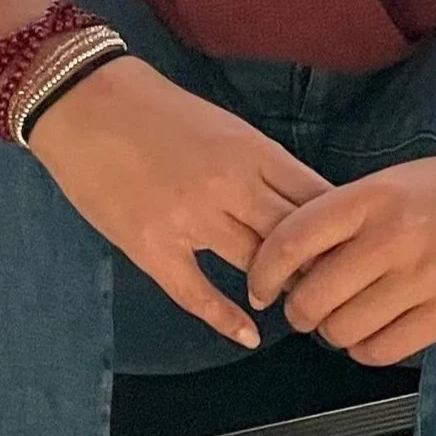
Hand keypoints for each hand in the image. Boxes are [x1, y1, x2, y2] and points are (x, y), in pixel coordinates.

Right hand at [25, 57, 330, 349]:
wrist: (84, 101)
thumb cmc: (155, 107)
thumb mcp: (223, 125)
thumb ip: (259, 164)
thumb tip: (297, 202)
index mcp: (251, 149)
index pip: (314, 196)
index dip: (339, 228)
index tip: (351, 247)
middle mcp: (229, 185)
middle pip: (293, 236)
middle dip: (317, 263)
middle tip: (333, 285)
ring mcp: (190, 218)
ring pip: (255, 263)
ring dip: (277, 286)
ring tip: (294, 302)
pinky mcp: (152, 246)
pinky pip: (198, 292)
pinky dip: (226, 318)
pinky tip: (247, 333)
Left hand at [246, 142, 435, 366]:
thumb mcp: (389, 183)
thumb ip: (342, 218)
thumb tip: (293, 267)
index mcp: (372, 197)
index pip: (293, 240)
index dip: (263, 272)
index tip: (260, 288)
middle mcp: (393, 238)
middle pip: (312, 297)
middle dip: (298, 311)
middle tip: (306, 307)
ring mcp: (423, 279)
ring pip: (343, 331)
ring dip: (332, 332)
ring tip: (344, 317)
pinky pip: (381, 350)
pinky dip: (365, 348)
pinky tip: (372, 331)